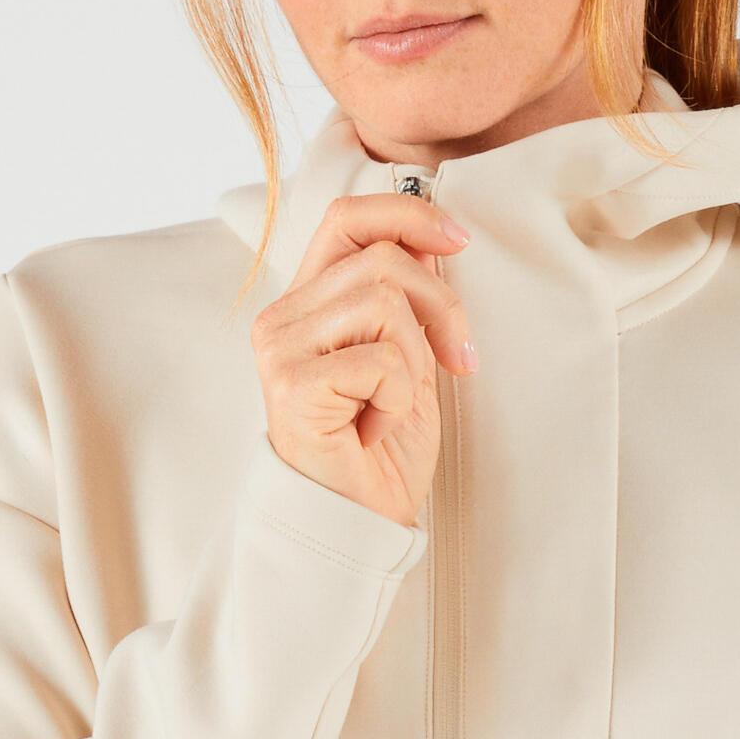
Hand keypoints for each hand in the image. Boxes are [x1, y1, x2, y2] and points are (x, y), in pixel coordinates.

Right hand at [250, 191, 477, 532]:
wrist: (352, 524)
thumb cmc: (379, 450)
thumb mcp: (407, 359)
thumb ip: (409, 301)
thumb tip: (438, 237)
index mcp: (307, 302)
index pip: (347, 217)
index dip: (409, 214)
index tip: (459, 242)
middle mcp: (282, 316)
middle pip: (382, 258)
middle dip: (442, 306)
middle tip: (458, 360)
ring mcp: (280, 348)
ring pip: (384, 302)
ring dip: (415, 361)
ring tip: (392, 405)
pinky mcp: (291, 382)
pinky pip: (380, 358)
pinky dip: (398, 398)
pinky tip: (373, 429)